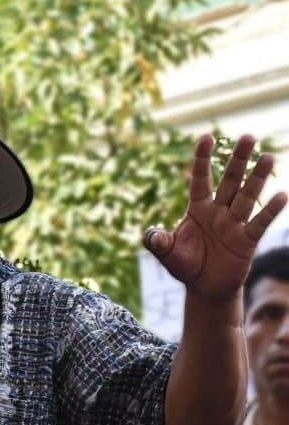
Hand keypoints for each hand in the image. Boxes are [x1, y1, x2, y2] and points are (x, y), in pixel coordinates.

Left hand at [143, 135, 286, 304]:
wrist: (205, 288)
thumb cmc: (185, 266)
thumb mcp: (167, 254)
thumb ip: (158, 242)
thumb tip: (149, 235)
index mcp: (197, 209)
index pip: (200, 180)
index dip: (201, 160)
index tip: (205, 137)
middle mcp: (218, 212)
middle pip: (229, 181)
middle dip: (238, 160)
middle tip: (249, 136)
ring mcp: (234, 224)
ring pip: (247, 196)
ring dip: (257, 178)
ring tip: (267, 157)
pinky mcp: (247, 240)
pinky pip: (260, 222)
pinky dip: (270, 210)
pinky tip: (282, 195)